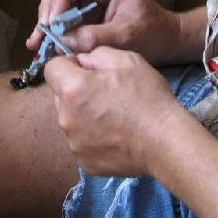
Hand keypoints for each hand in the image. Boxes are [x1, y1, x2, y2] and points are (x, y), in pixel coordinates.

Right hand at [32, 0, 182, 63]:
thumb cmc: (153, 34)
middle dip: (50, 9)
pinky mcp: (88, 7)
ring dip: (48, 19)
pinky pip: (66, 12)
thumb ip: (93, 37)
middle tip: (43, 32)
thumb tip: (62, 41)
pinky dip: (54, 27)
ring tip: (38, 40)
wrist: (167, 41)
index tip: (52, 23)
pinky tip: (42, 42)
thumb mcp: (125, 37)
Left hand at [44, 47, 185, 176]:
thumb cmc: (148, 97)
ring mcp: (73, 143)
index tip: (88, 70)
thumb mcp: (127, 60)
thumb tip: (81, 61)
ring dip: (84, 115)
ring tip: (114, 117)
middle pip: (60, 96)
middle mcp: (65, 117)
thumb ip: (96, 55)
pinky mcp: (84, 162)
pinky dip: (93, 137)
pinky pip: (82, 142)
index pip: (52, 68)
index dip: (69, 64)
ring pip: (71, 120)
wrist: (165, 142)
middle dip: (76, 90)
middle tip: (106, 94)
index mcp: (72, 89)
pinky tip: (115, 136)